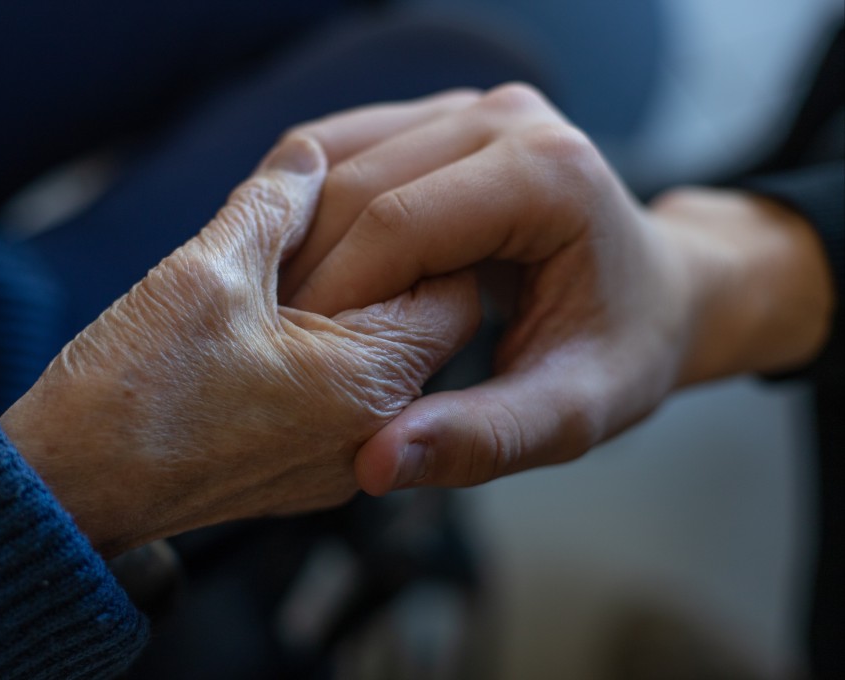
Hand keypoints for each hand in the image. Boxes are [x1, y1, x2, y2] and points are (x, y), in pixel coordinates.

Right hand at [0, 136, 479, 557]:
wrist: (66, 496)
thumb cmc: (132, 397)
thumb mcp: (208, 273)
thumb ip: (274, 204)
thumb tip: (310, 157)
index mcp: (371, 384)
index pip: (452, 288)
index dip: (421, 233)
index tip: (372, 200)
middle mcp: (371, 432)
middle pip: (420, 325)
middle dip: (383, 264)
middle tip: (325, 221)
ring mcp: (336, 460)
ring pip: (376, 358)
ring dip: (346, 305)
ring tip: (286, 265)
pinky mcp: (299, 470)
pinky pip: (339, 394)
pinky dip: (321, 347)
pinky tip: (268, 318)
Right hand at [279, 84, 833, 494]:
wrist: (658, 293)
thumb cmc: (625, 350)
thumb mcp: (570, 413)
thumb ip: (481, 439)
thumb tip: (376, 465)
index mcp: (547, 176)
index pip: (397, 223)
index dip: (334, 295)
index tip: (298, 363)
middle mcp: (509, 119)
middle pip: (356, 183)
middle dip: (306, 268)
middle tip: (280, 345)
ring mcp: (474, 108)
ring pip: (336, 160)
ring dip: (296, 235)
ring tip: (286, 312)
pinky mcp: (447, 118)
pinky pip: (347, 149)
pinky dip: (309, 207)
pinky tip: (303, 268)